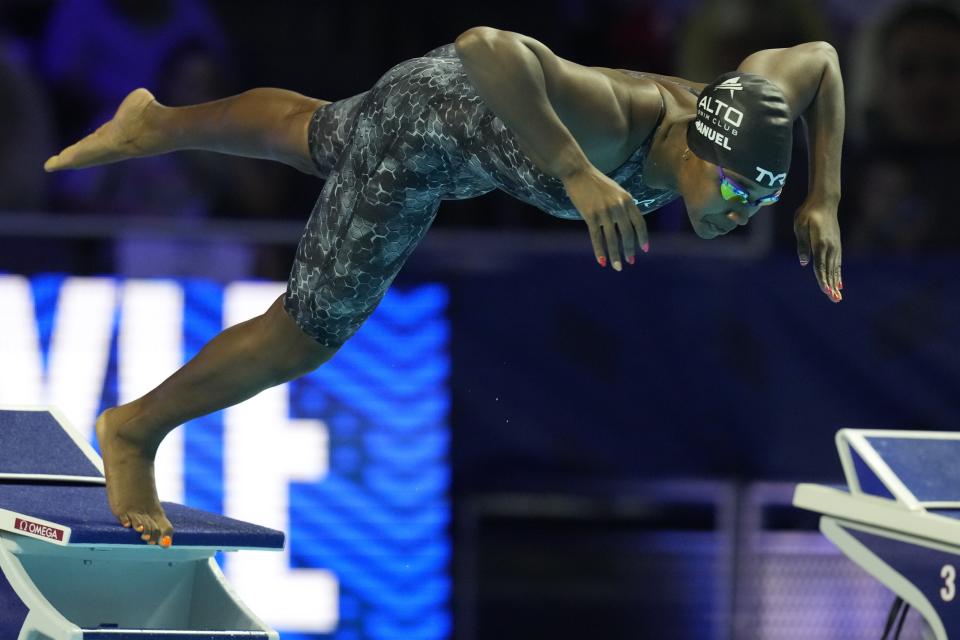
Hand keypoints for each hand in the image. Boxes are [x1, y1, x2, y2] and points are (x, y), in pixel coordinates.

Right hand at [44, 88, 161, 171]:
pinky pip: (77, 158)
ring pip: (81, 156)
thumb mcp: (140, 101)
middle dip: (74, 155)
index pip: (100, 139)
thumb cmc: (152, 113)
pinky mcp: (96, 151)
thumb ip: (139, 101)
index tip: (81, 146)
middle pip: (87, 150)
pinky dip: (63, 162)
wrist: (155, 126)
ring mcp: (103, 150)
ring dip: (67, 160)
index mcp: (117, 132)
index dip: (90, 142)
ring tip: (51, 165)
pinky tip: (50, 166)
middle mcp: (109, 144)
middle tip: (59, 161)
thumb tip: (144, 97)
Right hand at [561, 166, 648, 270]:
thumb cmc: (596, 182)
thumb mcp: (615, 191)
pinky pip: (596, 237)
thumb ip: (623, 205)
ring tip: (617, 267)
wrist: (578, 172)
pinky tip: (602, 261)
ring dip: (615, 255)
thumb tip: (628, 224)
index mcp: (627, 199)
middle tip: (630, 261)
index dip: (643, 237)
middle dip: (629, 250)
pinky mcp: (590, 215)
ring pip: (612, 238)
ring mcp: (604, 211)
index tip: (644, 250)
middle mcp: (618, 206)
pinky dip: (600, 251)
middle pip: (627, 233)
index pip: (639, 222)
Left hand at [794, 198, 841, 301]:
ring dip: (836, 283)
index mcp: (820, 243)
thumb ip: (802, 244)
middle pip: (829, 270)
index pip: (820, 266)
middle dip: (831, 286)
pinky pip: (837, 263)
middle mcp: (830, 247)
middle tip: (835, 300)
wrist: (825, 201)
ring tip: (837, 296)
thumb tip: (805, 263)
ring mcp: (835, 246)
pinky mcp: (836, 244)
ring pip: (835, 268)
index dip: (822, 279)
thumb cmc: (808, 212)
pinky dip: (838, 274)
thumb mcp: (799, 226)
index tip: (825, 291)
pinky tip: (839, 283)